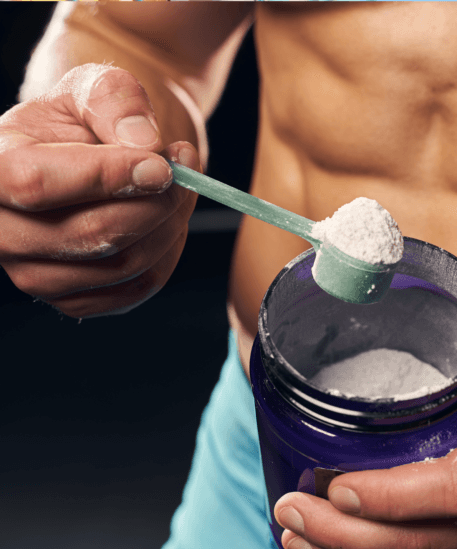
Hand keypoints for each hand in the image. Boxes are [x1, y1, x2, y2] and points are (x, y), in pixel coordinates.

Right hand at [0, 64, 199, 317]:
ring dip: (169, 224)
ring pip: (122, 264)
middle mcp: (1, 230)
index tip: (162, 166)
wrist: (95, 155)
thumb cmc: (89, 118)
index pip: (35, 183)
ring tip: (180, 186)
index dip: (107, 176)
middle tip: (182, 168)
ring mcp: (34, 273)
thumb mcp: (96, 85)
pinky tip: (168, 219)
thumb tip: (144, 144)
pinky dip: (169, 252)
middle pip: (90, 234)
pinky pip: (139, 286)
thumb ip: (116, 100)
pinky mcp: (75, 299)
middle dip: (154, 202)